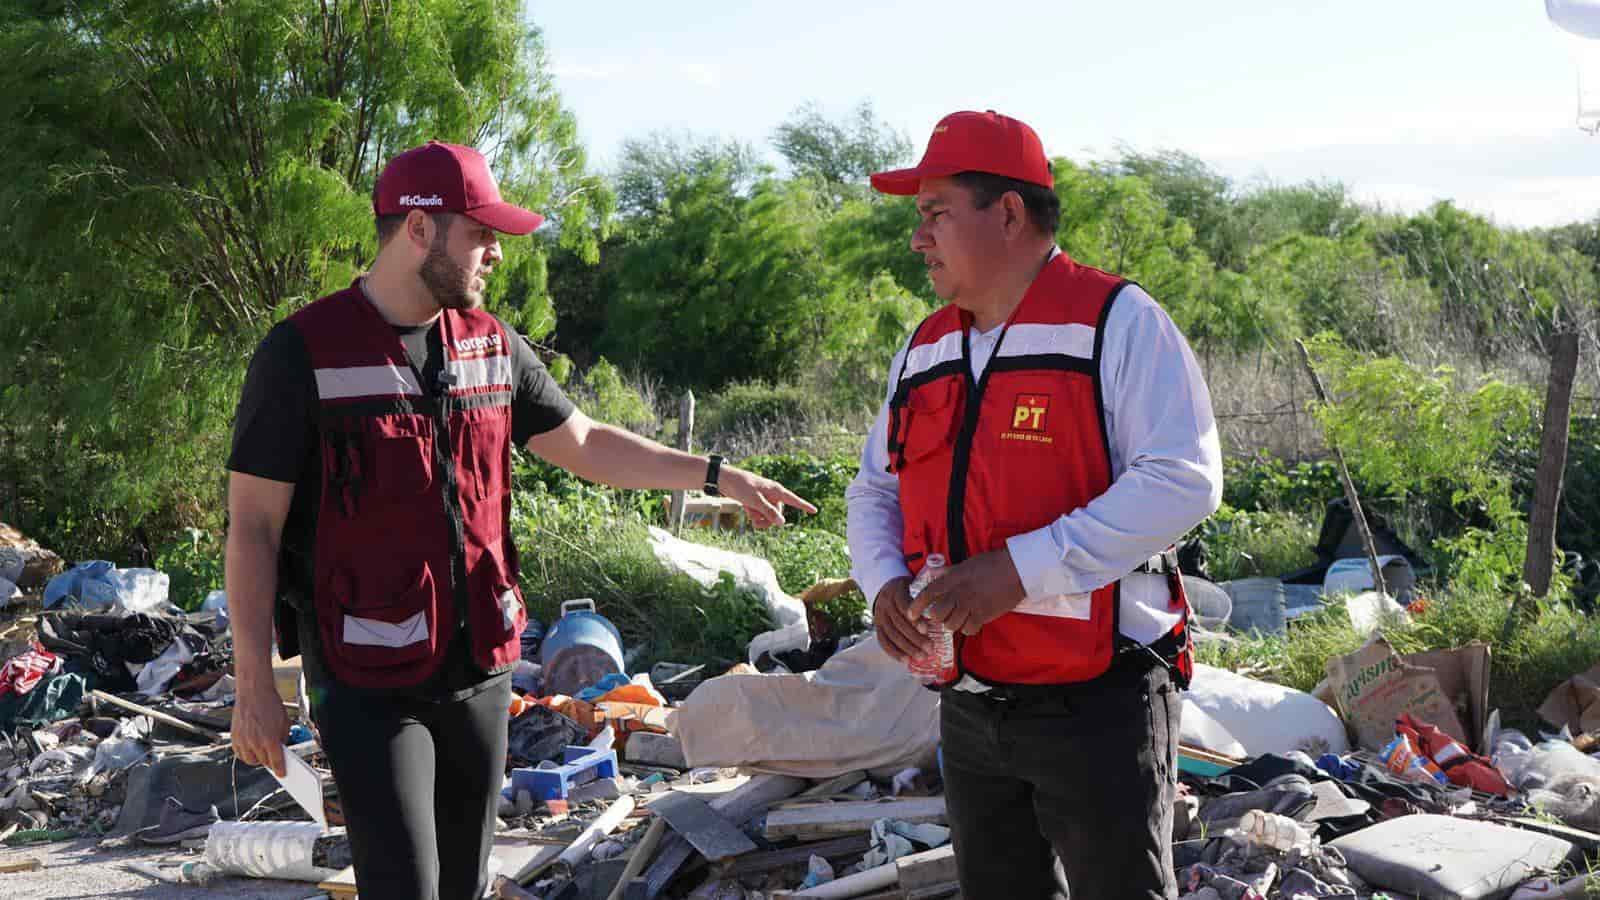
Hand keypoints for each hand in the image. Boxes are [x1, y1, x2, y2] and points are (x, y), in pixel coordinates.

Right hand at [231, 681, 289, 776]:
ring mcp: (243, 740)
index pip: (276, 762)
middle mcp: (255, 742)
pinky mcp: (234, 737)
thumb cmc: (270, 704)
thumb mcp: (285, 722)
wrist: (254, 693)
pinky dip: (246, 754)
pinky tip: (251, 748)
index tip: (282, 774)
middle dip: (270, 761)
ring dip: (258, 759)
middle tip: (274, 757)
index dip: (281, 770)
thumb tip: (282, 749)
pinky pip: (239, 753)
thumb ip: (283, 738)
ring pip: (250, 760)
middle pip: (264, 762)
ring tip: (262, 752)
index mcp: (270, 739)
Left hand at [719, 467, 817, 529]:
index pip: (793, 499)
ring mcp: (764, 498)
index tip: (815, 511)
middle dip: (769, 520)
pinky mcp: (756, 501)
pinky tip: (747, 510)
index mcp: (775, 490)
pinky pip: (761, 513)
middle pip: (779, 513)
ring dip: (761, 519)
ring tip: (750, 517)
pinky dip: (755, 515)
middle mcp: (772, 494)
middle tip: (756, 523)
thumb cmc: (740, 486)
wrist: (724, 480)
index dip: (804, 506)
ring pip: (769, 515)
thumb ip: (768, 512)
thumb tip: (782, 523)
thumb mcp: (754, 501)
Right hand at [872, 576, 930, 661]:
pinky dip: (894, 653)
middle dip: (915, 638)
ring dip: (907, 648)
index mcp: (896, 592)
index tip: (926, 630)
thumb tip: (948, 611)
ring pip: (892, 634)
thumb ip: (927, 596)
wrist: (885, 587)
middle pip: (899, 624)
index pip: (903, 606)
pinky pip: (883, 642)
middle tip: (930, 649)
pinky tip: (906, 661)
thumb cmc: (909, 589)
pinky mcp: (877, 627)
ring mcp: (879, 617)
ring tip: (921, 657)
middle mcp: (885, 604)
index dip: (914, 619)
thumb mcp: (915, 586)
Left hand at [908, 549, 1025, 635]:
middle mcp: (959, 593)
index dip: (916, 605)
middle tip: (942, 615)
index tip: (911, 614)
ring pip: (952, 625)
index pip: (929, 594)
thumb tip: (935, 572)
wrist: (1015, 570)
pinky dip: (967, 628)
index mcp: (953, 579)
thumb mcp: (966, 564)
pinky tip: (971, 622)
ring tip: (958, 618)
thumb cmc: (991, 564)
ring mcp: (971, 606)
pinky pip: (968, 629)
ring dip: (953, 623)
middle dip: (937, 618)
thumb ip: (949, 572)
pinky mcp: (984, 615)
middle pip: (937, 614)